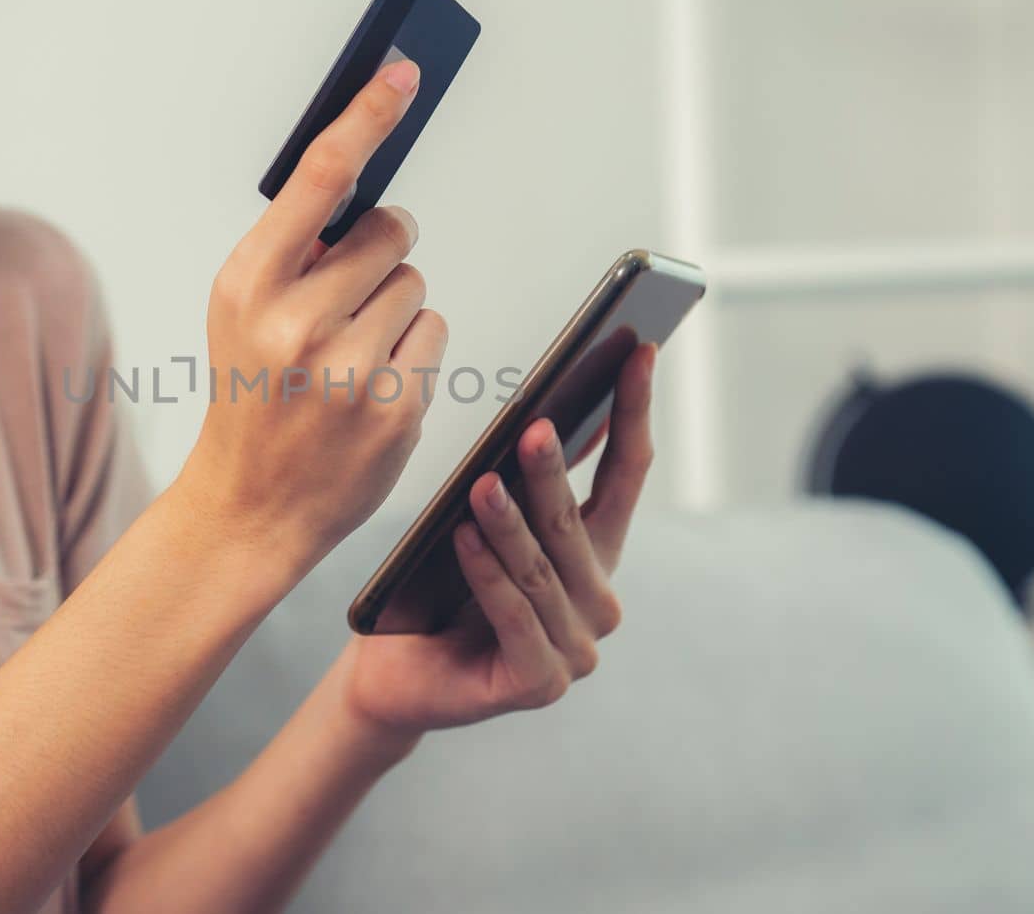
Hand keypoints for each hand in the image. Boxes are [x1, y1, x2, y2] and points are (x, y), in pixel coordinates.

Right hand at [174, 60, 448, 593]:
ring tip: (348, 356)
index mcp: (247, 284)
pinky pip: (433, 332)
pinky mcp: (395, 408)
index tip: (403, 70)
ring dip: (395, 308)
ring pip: (416, 283)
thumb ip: (294, 252)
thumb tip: (363, 188)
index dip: (365, 117)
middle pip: (389, 231)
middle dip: (377, 254)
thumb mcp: (242, 313)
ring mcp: (348, 369)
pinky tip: (373, 387)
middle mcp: (295, 322)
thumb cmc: (251, 396)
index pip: (319, 179)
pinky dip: (412, 352)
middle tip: (343, 301)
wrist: (249, 506)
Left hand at [337, 342, 656, 739]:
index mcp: (594, 555)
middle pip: (576, 522)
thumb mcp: (481, 528)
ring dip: (510, 525)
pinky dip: (487, 575)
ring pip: (541, 569)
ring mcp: (576, 649)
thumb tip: (538, 414)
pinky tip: (463, 540)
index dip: (632, 412)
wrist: (395, 677)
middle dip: (553, 473)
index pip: (625, 473)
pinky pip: (513, 615)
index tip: (638, 351)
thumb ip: (516, 487)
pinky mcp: (541, 683)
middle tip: (534, 426)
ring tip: (482, 484)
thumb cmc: (435, 595)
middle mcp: (597, 600)